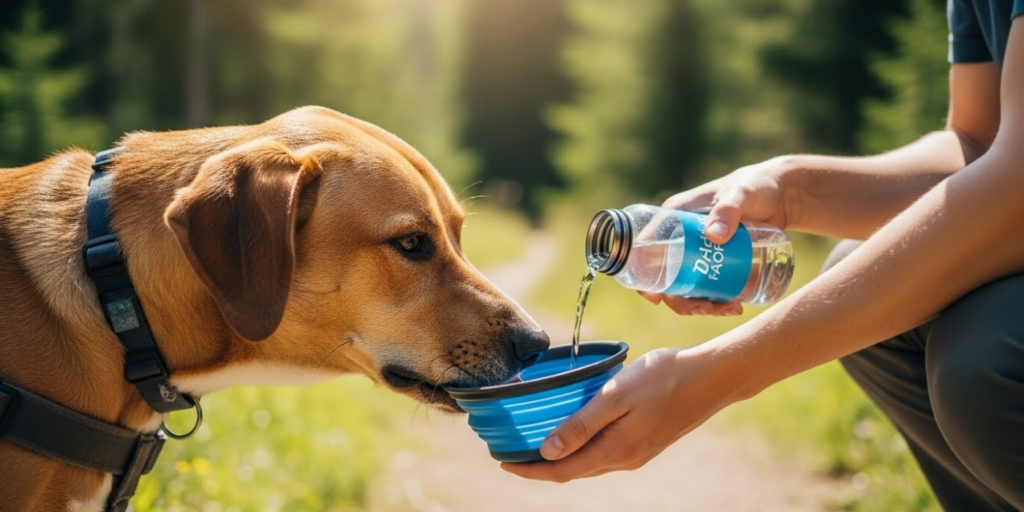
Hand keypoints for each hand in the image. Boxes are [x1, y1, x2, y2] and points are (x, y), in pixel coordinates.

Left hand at [500, 346, 739, 481]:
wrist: (714, 377)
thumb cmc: (665, 377)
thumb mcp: (617, 395)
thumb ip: (582, 423)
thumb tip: (548, 452)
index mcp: (616, 450)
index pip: (561, 471)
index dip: (529, 470)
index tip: (502, 462)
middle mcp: (625, 459)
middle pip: (573, 471)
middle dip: (539, 465)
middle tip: (510, 451)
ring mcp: (637, 453)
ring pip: (589, 462)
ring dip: (560, 457)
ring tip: (534, 442)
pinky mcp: (646, 442)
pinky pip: (604, 452)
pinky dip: (581, 447)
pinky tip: (574, 429)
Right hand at [640, 156, 797, 315]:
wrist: (781, 196)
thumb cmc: (755, 186)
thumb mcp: (741, 194)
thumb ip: (728, 209)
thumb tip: (713, 236)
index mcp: (673, 217)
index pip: (646, 247)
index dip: (644, 274)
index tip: (656, 298)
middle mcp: (679, 237)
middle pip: (666, 276)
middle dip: (681, 300)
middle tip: (707, 308)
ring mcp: (696, 252)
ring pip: (687, 287)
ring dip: (701, 305)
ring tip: (730, 309)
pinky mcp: (714, 262)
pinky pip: (707, 286)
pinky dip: (717, 300)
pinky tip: (735, 305)